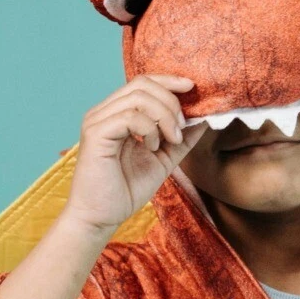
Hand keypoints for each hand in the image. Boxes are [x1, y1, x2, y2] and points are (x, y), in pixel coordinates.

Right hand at [63, 74, 207, 231]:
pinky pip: (129, 116)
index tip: (192, 87)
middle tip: (180, 129)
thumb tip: (204, 118)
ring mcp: (97, 121)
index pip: (143, 82)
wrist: (102, 218)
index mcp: (116, 114)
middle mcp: (103, 112)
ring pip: (138, 97)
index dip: (169, 80)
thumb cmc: (126, 189)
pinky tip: (151, 147)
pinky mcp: (95, 134)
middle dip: (171, 102)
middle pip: (142, 84)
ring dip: (164, 117)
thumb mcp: (164, 159)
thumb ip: (181, 138)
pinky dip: (149, 129)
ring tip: (170, 140)